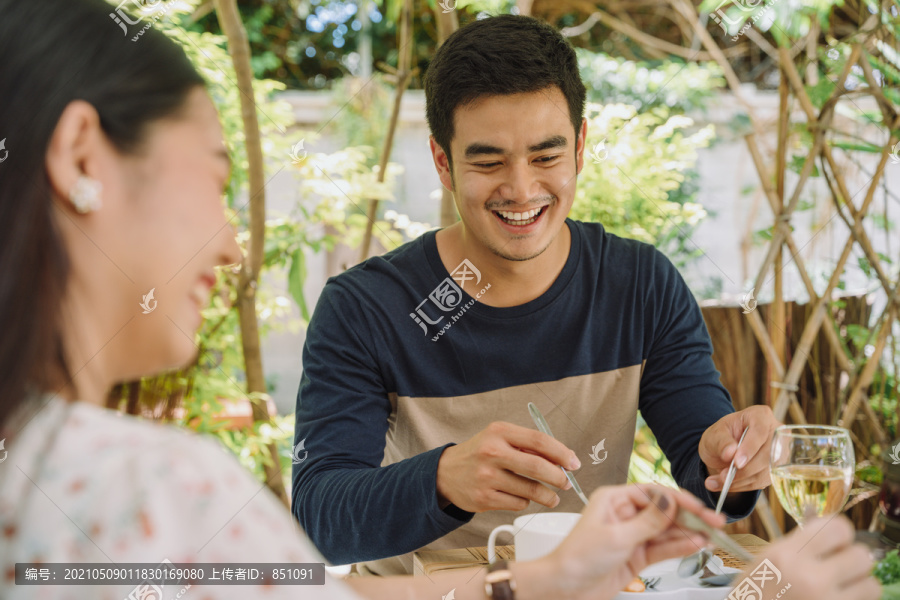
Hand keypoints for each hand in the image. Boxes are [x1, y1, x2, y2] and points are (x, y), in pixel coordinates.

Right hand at [435, 421, 578, 511]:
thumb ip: (528, 445)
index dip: (561, 453)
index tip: (573, 462)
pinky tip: (521, 496)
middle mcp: (492, 452)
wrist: (446, 472)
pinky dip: (525, 501)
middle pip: (537, 467)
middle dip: (559, 477)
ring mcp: (486, 477)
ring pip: (530, 490)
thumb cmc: (480, 453)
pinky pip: (518, 503)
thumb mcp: (500, 438)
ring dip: (547, 496)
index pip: (539, 440)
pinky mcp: (484, 498)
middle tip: (566, 482)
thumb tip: (562, 460)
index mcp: (499, 432)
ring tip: (551, 497)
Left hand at [516, 484, 724, 599]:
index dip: (678, 500)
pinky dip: (679, 546)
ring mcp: (631, 535)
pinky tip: (696, 545)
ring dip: (688, 533)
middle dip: (690, 517)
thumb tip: (670, 501)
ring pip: (666, 531)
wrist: (565, 587)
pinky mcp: (636, 555)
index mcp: (614, 500)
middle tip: (714, 522)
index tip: (699, 508)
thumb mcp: (617, 537)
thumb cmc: (578, 557)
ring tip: (711, 535)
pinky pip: (662, 548)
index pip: (653, 493)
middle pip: (664, 511)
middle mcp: (624, 514)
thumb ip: (649, 521)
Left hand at [699, 405, 780, 493]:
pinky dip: (742, 486)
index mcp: (760, 416)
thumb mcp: (714, 434)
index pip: (760, 431)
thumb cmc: (720, 436)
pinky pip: (762, 482)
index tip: (736, 462)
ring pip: (765, 472)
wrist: (724, 450)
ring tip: (717, 482)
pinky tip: (725, 486)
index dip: (750, 448)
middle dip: (744, 470)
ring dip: (740, 481)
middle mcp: (776, 433)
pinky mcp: (777, 470)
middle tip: (722, 477)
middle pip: (766, 455)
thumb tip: (730, 453)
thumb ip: (721, 441)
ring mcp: (780, 453)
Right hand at [742, 516, 879, 599]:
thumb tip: (833, 529)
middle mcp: (810, 579)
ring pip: (871, 585)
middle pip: (862, 556)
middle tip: (838, 564)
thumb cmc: (754, 593)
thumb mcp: (767, 560)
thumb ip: (800, 543)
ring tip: (839, 587)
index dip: (839, 532)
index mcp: (787, 556)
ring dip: (858, 584)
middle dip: (852, 558)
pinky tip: (833, 599)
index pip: (839, 529)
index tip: (833, 539)